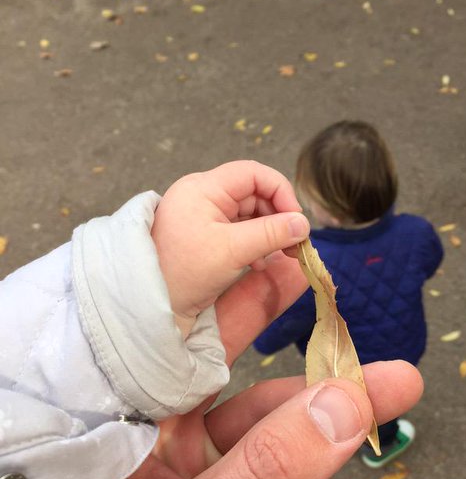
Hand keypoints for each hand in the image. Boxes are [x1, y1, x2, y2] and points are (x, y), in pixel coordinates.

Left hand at [151, 161, 309, 335]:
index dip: (281, 192)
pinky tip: (258, 264)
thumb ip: (271, 233)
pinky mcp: (205, 237)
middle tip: (294, 245)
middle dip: (277, 218)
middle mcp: (203, 196)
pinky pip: (238, 231)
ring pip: (249, 214)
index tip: (297, 221)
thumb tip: (304, 225)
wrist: (148, 304)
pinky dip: (254, 244)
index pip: (254, 173)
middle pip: (254, 194)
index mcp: (204, 188)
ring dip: (268, 234)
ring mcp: (203, 216)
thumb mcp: (233, 251)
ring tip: (277, 257)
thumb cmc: (184, 272)